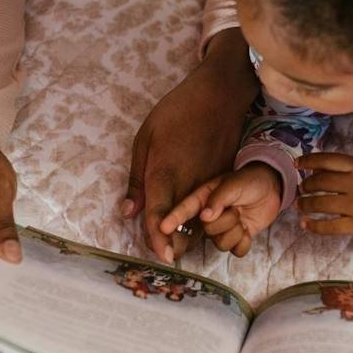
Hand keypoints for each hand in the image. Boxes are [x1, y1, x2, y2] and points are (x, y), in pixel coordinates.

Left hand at [124, 28, 258, 261]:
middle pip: (182, 227)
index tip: (157, 257)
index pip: (157, 216)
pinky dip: (205, 219)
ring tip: (177, 247)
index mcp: (164, 173)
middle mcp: (189, 184)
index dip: (155, 239)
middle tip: (163, 256)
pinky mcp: (224, 178)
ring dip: (190, 236)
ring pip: (201, 222)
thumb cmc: (176, 112)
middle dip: (173, 245)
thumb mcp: (144, 138)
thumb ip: (137, 179)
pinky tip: (196, 223)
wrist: (218, 95)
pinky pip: (214, 207)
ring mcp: (210, 183)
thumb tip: (128, 211)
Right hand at [161, 163, 282, 256]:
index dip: (173, 219)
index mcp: (204, 198)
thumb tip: (204, 216)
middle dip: (226, 222)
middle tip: (236, 209)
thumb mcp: (234, 183)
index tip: (162, 228)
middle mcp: (210, 216)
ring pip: (221, 243)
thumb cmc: (250, 181)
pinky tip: (248, 230)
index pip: (186, 210)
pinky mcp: (235, 238)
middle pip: (209, 231)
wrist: (271, 188)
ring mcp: (222, 229)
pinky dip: (244, 243)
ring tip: (243, 216)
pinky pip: (236, 251)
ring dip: (236, 231)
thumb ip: (219, 198)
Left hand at [297, 153, 352, 236]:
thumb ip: (343, 167)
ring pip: (321, 204)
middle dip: (306, 186)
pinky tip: (305, 224)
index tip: (297, 165)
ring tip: (300, 205)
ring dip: (305, 204)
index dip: (308, 161)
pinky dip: (314, 226)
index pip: (326, 160)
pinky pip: (330, 226)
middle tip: (301, 189)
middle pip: (320, 182)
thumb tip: (313, 169)